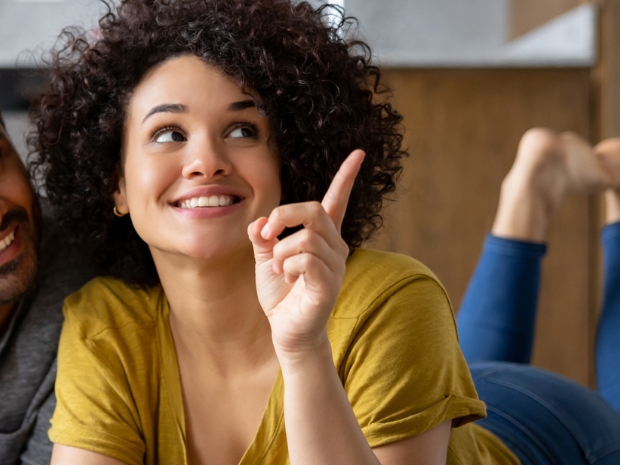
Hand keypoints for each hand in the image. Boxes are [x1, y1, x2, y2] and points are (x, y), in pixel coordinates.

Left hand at [247, 150, 363, 355]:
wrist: (286, 331)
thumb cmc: (280, 295)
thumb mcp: (265, 259)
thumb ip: (263, 236)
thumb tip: (260, 222)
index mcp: (322, 238)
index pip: (337, 201)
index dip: (346, 177)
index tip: (358, 153)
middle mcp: (335, 248)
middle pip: (315, 210)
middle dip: (284, 216)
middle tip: (266, 235)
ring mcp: (335, 267)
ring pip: (306, 238)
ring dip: (282, 251)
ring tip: (279, 270)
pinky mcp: (329, 285)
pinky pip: (307, 260)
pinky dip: (288, 266)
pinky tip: (286, 279)